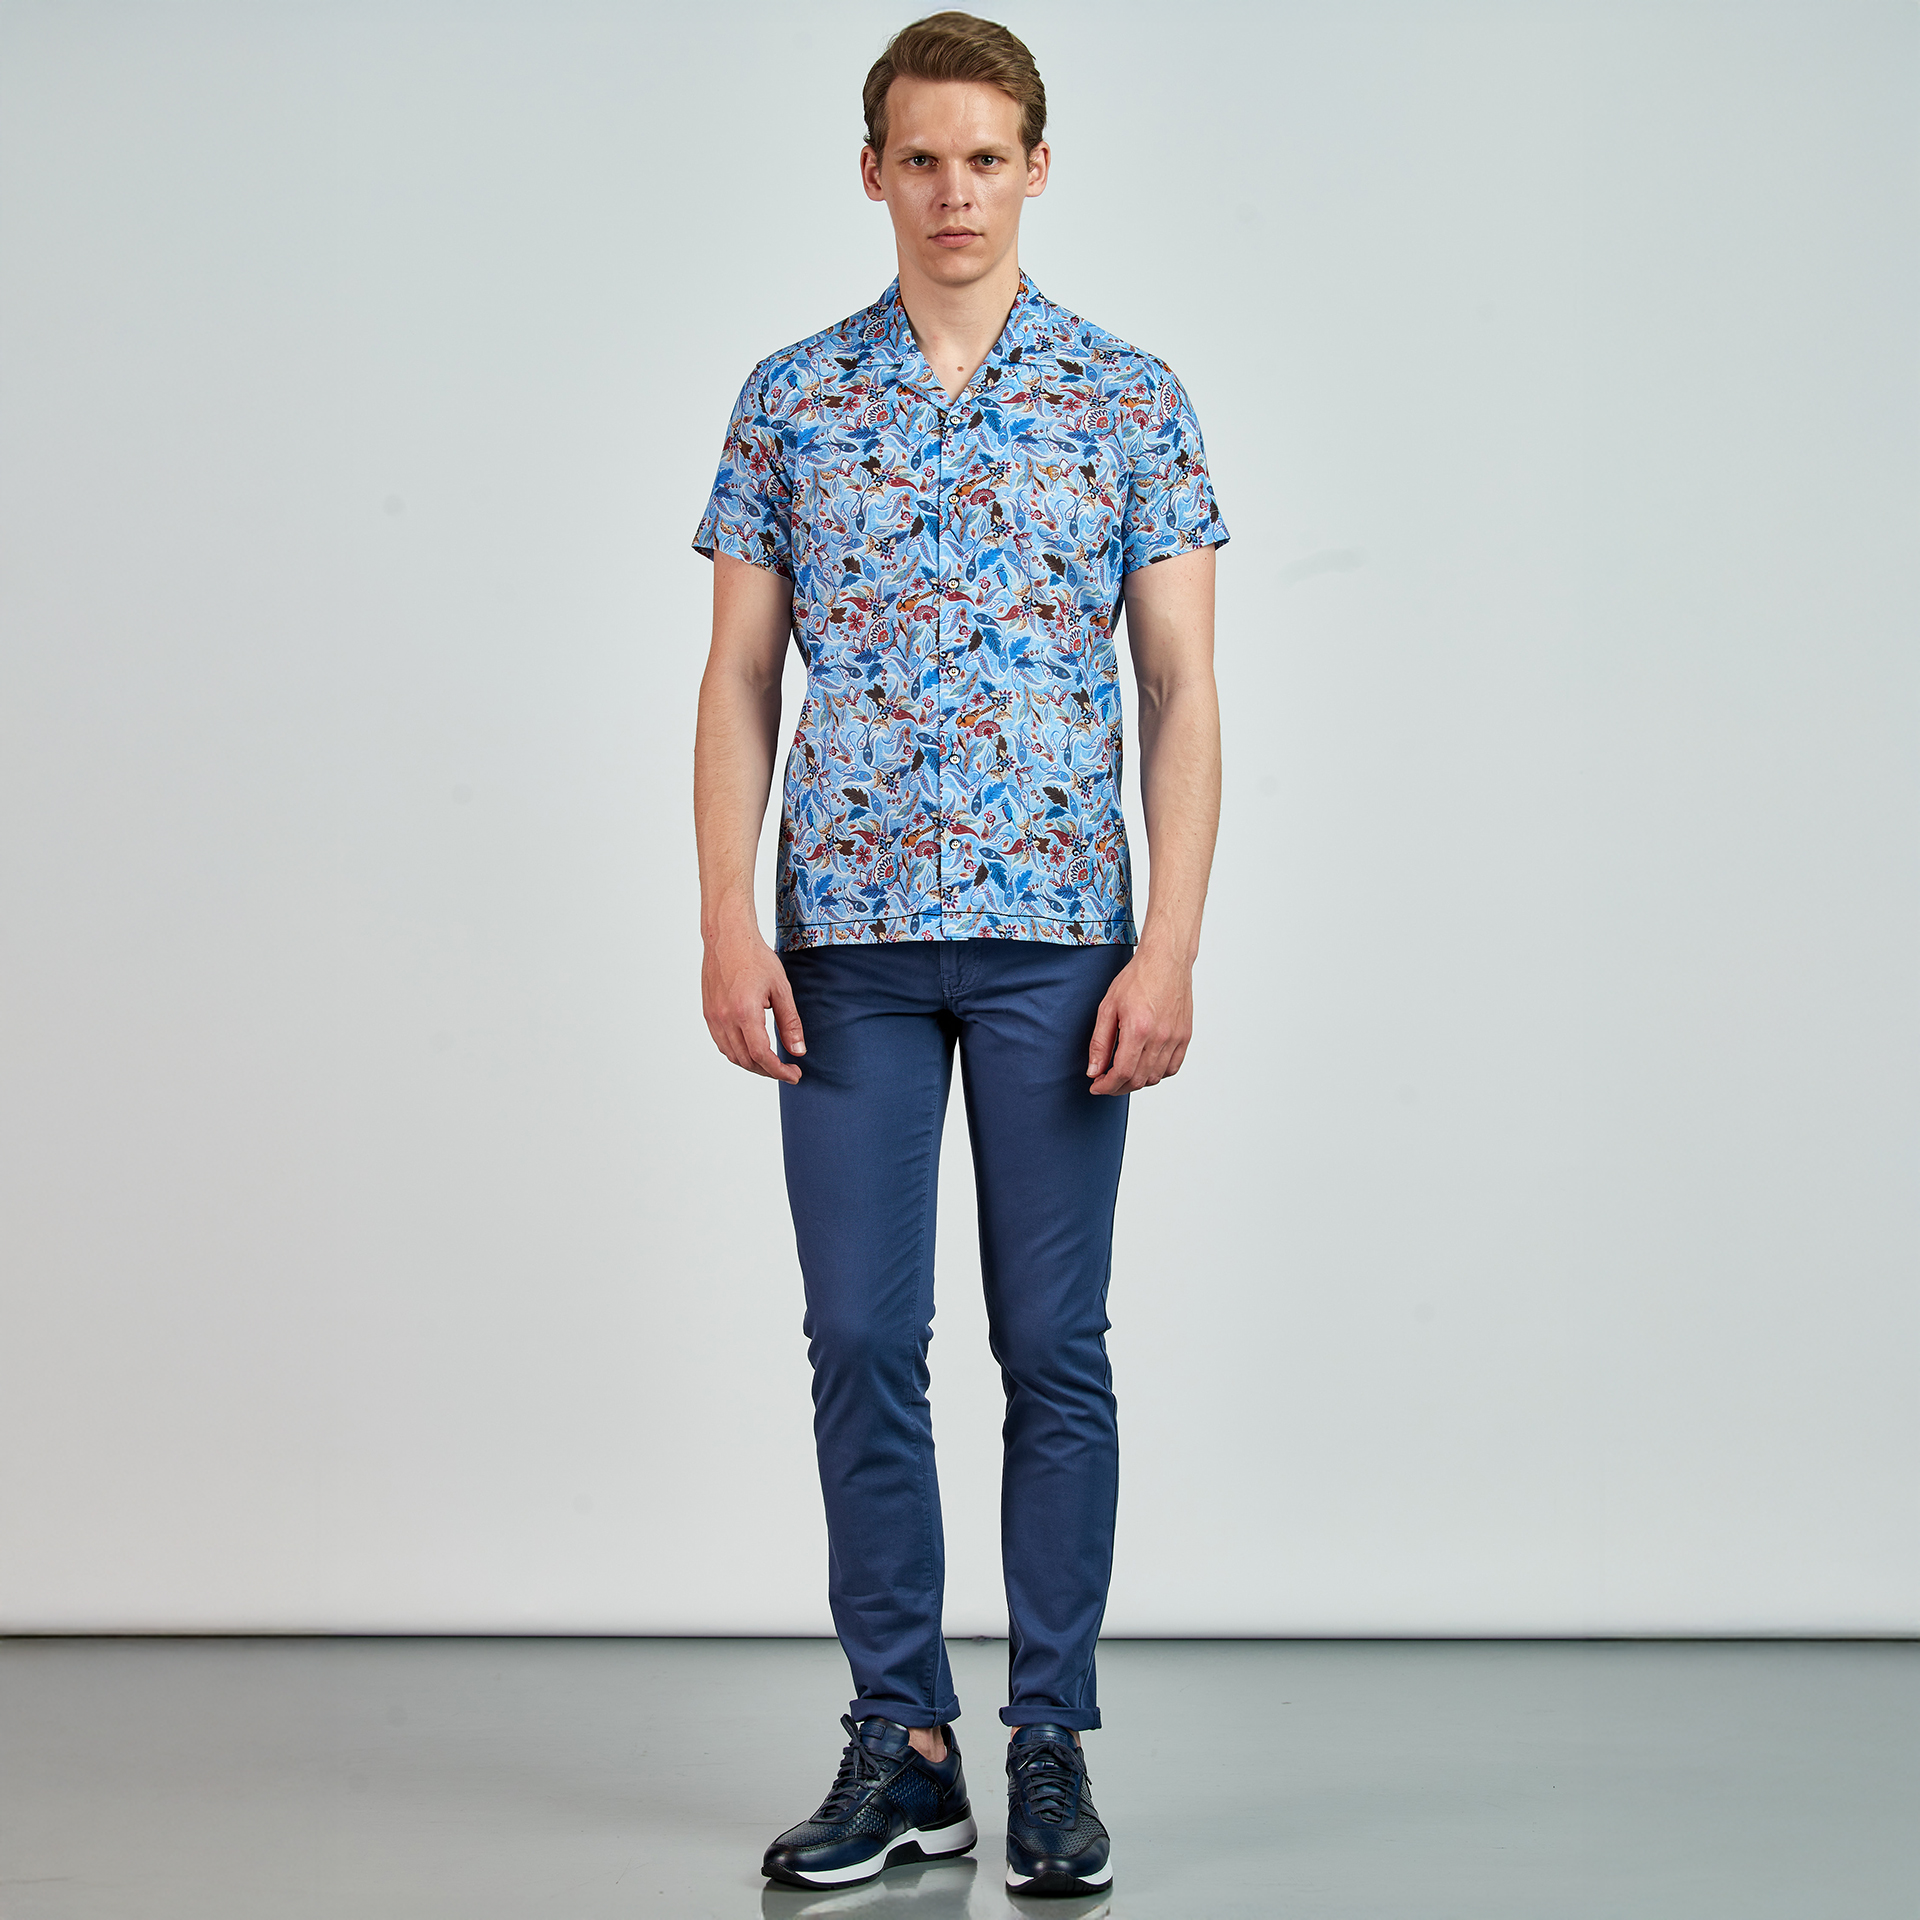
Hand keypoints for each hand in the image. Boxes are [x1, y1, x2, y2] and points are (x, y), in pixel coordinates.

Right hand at [702, 921, 805, 1083]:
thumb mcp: (781, 989)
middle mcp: (725, 1019)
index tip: (794, 1075)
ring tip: (772, 1063)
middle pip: (746, 1061)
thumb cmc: (755, 958)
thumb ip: (790, 1023)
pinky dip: (738, 1054)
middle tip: (788, 1070)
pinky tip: (752, 1050)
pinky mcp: (708, 1014)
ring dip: (753, 1065)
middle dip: (769, 1071)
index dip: (780, 1071)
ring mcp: (713, 1017)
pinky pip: (722, 1044)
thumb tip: (798, 1051)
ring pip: (732, 1056)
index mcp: (745, 1012)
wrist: (728, 939)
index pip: (762, 1056)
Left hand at [1086, 942, 1192, 1094]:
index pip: (1122, 1073)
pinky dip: (1157, 1074)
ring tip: (1123, 1074)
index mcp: (1138, 1029)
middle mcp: (1160, 1037)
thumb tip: (1094, 1070)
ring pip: (1156, 1077)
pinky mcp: (1185, 1036)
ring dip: (1137, 1082)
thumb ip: (1100, 1042)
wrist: (1166, 961)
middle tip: (1105, 1081)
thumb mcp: (1108, 1007)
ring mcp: (1176, 1038)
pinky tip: (1145, 1067)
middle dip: (1118, 1087)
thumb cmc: (1137, 978)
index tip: (1096, 1086)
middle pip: (1139, 1079)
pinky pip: (1172, 1067)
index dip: (1106, 1086)